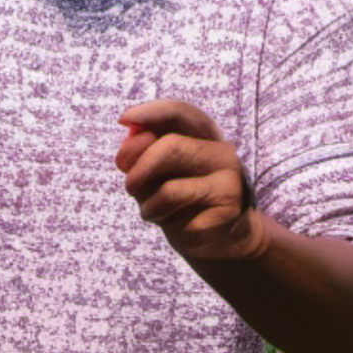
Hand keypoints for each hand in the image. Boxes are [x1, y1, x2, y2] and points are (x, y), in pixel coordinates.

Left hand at [115, 99, 269, 262]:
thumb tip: (131, 133)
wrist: (216, 240)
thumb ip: (142, 152)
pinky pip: (172, 202)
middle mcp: (221, 151)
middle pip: (169, 145)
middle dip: (138, 166)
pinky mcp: (226, 203)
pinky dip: (153, 211)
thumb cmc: (179, 201)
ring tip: (148, 206)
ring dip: (144, 193)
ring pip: (169, 178)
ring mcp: (228, 177)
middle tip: (130, 185)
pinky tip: (163, 218)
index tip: (124, 119)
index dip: (151, 112)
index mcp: (205, 136)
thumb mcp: (154, 173)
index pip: (180, 112)